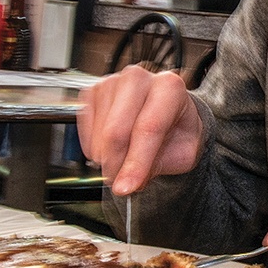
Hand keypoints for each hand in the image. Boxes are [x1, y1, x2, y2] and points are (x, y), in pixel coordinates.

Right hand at [78, 64, 203, 193]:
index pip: (148, 128)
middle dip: (116, 164)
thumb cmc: (178, 132)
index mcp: (170, 87)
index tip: (127, 188)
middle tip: (121, 182)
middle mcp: (139, 79)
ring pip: (99, 132)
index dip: (135, 163)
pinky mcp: (93, 91)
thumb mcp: (183, 154)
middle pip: (117, 130)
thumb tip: (126, 183)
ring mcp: (113, 82)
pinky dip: (94, 147)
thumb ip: (156, 167)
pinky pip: (85, 127)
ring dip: (106, 158)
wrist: (171, 116)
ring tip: (121, 163)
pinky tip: (108, 150)